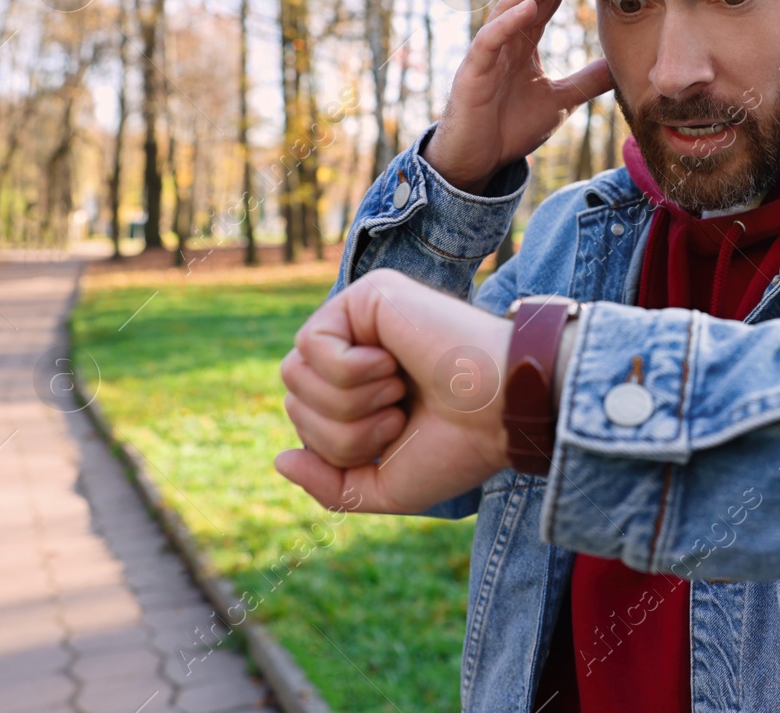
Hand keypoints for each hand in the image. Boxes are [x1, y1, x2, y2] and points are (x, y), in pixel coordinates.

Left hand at [275, 269, 514, 514]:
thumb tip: (280, 460)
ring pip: (294, 371)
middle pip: (291, 395)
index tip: (395, 434)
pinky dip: (350, 371)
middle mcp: (357, 347)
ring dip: (347, 401)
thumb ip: (330, 485)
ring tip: (397, 391)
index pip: (300, 415)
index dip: (333, 445)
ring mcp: (362, 317)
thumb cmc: (456, 448)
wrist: (499, 413)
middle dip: (340, 429)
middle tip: (399, 416)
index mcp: (360, 387)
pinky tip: (392, 362)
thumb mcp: (384, 485)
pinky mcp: (368, 294)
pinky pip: (313, 343)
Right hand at [424, 0, 613, 192]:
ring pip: (513, 6)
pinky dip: (509, 22)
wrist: (478, 161)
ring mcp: (488, 52)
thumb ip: (586, 82)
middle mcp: (506, 38)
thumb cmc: (510, 128)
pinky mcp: (473, 72)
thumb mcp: (560, 102)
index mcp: (525, 41)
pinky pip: (490, 40)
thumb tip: (620, 66)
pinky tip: (531, 6)